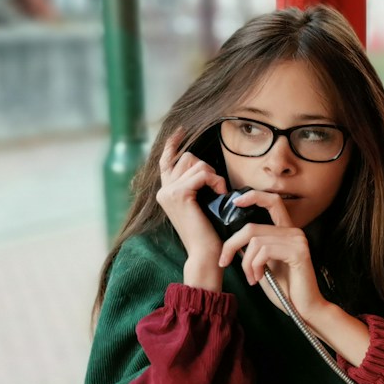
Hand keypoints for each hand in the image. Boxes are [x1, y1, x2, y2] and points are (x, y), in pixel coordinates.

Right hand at [156, 129, 228, 265]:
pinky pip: (202, 174)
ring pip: (196, 164)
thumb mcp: (201, 203)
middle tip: (216, 187)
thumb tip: (204, 167)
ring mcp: (169, 192)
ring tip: (219, 193)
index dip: (173, 144)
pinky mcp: (179, 194)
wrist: (205, 253)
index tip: (180, 130)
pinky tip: (221, 193)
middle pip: (187, 157)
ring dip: (213, 175)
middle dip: (207, 167)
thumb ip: (196, 186)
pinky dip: (215, 181)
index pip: (166, 160)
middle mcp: (163, 190)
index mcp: (166, 192)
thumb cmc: (208, 232)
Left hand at [217, 191, 326, 318]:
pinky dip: (254, 266)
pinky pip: (264, 251)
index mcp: (287, 232)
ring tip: (252, 278)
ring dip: (246, 263)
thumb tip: (234, 239)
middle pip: (252, 227)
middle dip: (232, 245)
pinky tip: (258, 279)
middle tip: (225, 262)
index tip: (235, 202)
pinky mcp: (298, 252)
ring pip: (255, 241)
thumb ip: (253, 250)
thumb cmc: (285, 289)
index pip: (272, 202)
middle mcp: (294, 232)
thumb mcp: (263, 265)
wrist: (304, 309)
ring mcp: (298, 241)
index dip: (253, 196)